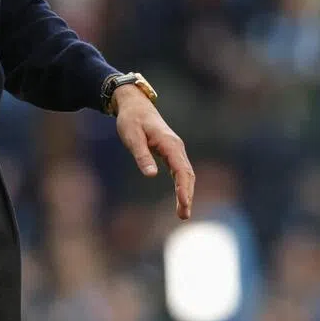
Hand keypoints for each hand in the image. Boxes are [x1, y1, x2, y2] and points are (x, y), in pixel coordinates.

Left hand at [114, 86, 194, 219]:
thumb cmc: (131, 119)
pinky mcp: (170, 151)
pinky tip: (181, 197)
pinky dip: (182, 185)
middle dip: (188, 195)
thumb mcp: (132, 136)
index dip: (184, 188)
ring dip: (186, 192)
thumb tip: (151, 175)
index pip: (181, 169)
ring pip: (186, 174)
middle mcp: (176, 147)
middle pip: (187, 174)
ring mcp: (175, 149)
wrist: (134, 104)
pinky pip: (180, 171)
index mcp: (169, 143)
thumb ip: (142, 155)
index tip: (184, 204)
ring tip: (183, 213)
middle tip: (183, 216)